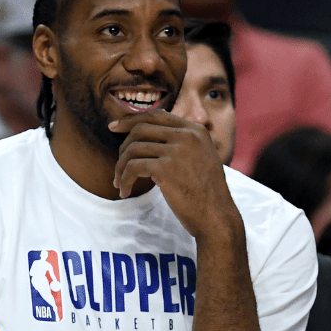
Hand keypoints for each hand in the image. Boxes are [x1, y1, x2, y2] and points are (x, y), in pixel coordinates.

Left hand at [109, 110, 235, 238]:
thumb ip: (181, 141)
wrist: (216, 215)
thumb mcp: (200, 156)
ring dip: (120, 167)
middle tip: (118, 165)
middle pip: (140, 128)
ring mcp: (176, 150)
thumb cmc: (206, 191)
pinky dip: (124, 180)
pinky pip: (133, 167)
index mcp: (195, 130)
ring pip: (133, 148)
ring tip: (120, 183)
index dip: (131, 119)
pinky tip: (125, 191)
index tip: (114, 127)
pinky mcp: (165, 168)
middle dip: (122, 146)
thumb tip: (146, 135)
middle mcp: (187, 135)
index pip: (156, 115)